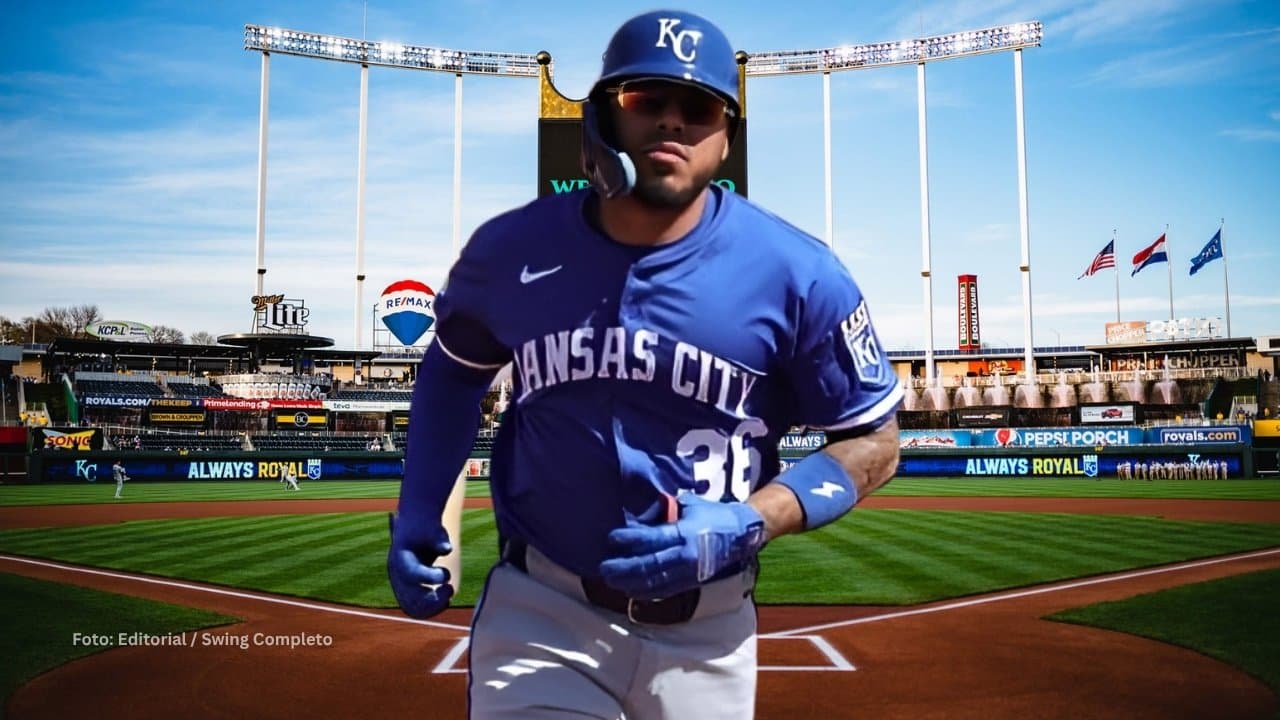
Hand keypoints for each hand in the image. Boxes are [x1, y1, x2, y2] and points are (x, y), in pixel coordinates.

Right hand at [386, 512, 453, 618]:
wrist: (414, 531)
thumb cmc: (426, 528)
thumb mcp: (432, 530)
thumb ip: (438, 538)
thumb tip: (446, 549)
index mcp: (400, 558)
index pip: (412, 574)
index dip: (432, 577)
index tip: (447, 572)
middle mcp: (398, 575)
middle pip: (410, 597)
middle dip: (433, 598)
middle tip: (449, 588)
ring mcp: (402, 586)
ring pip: (413, 609)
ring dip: (434, 607)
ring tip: (448, 593)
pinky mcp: (409, 593)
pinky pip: (418, 611)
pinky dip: (433, 608)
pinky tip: (446, 599)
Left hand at [598, 493, 765, 599]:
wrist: (742, 536)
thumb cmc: (713, 516)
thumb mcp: (691, 506)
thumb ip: (667, 511)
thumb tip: (643, 512)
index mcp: (685, 533)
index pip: (651, 539)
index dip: (629, 540)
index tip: (611, 539)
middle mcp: (685, 556)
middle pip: (648, 565)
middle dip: (623, 568)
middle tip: (603, 568)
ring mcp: (688, 573)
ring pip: (654, 582)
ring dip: (630, 583)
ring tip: (611, 580)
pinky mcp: (691, 583)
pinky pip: (665, 591)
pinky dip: (645, 592)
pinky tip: (631, 590)